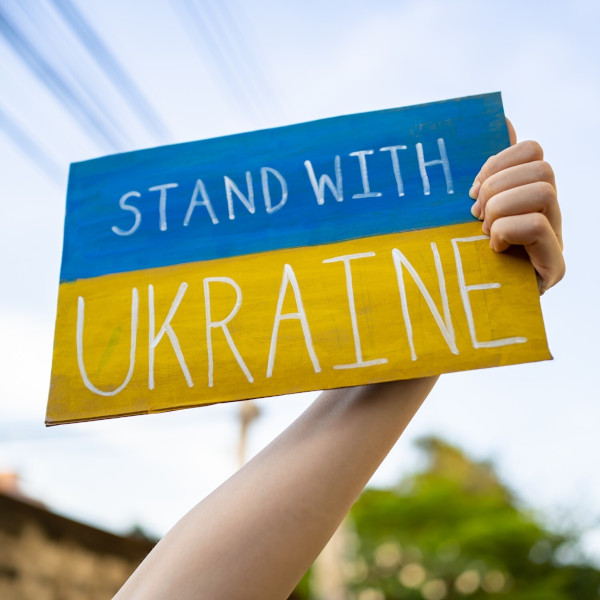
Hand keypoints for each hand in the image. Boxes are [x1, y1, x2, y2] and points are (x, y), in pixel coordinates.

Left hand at [468, 119, 563, 294]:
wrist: (463, 304)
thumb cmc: (459, 252)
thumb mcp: (464, 207)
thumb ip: (486, 170)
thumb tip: (502, 119)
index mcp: (529, 192)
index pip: (532, 150)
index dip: (498, 161)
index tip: (472, 189)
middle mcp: (550, 212)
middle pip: (541, 167)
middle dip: (497, 187)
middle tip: (475, 215)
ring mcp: (556, 238)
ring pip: (542, 191)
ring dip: (500, 209)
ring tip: (484, 232)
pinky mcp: (555, 266)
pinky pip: (536, 224)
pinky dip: (505, 231)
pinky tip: (493, 249)